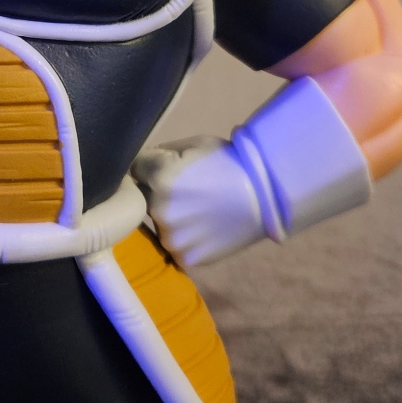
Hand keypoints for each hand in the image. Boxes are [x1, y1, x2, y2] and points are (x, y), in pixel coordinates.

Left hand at [133, 137, 265, 267]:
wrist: (266, 198)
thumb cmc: (231, 165)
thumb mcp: (195, 145)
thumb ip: (160, 153)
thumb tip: (141, 163)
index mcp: (160, 177)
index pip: (136, 169)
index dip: (152, 166)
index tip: (169, 168)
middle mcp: (159, 210)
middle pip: (144, 198)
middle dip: (158, 192)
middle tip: (188, 191)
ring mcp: (172, 238)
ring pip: (158, 223)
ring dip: (170, 216)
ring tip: (199, 210)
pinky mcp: (185, 257)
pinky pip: (174, 244)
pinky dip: (184, 237)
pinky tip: (203, 227)